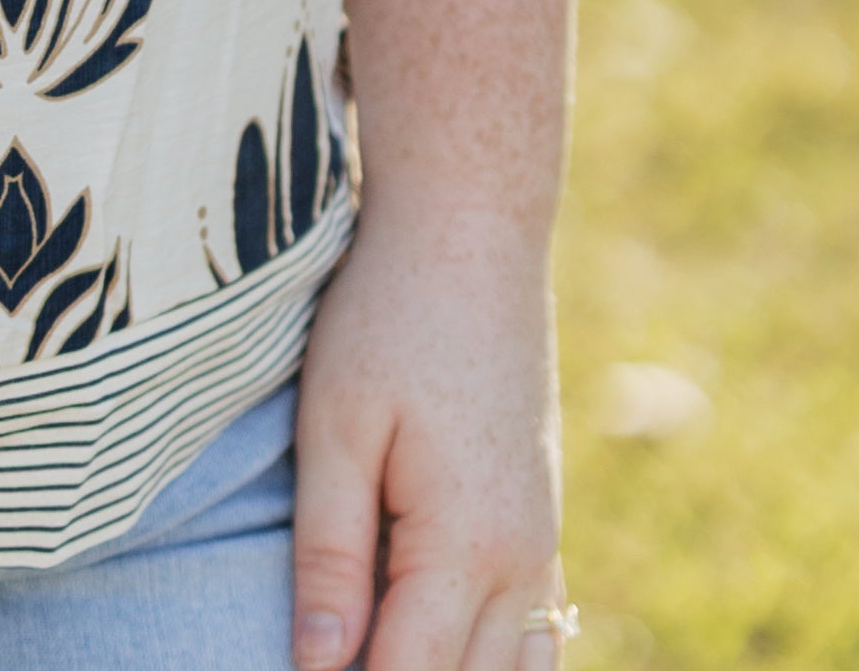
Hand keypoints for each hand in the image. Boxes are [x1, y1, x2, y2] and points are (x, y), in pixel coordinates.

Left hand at [289, 206, 567, 670]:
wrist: (471, 232)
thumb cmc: (388, 316)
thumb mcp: (334, 426)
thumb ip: (329, 553)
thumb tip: (317, 667)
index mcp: (464, 547)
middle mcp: (520, 563)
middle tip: (322, 660)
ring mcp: (541, 545)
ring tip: (373, 650)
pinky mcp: (541, 522)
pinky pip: (535, 634)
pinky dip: (495, 664)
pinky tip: (442, 650)